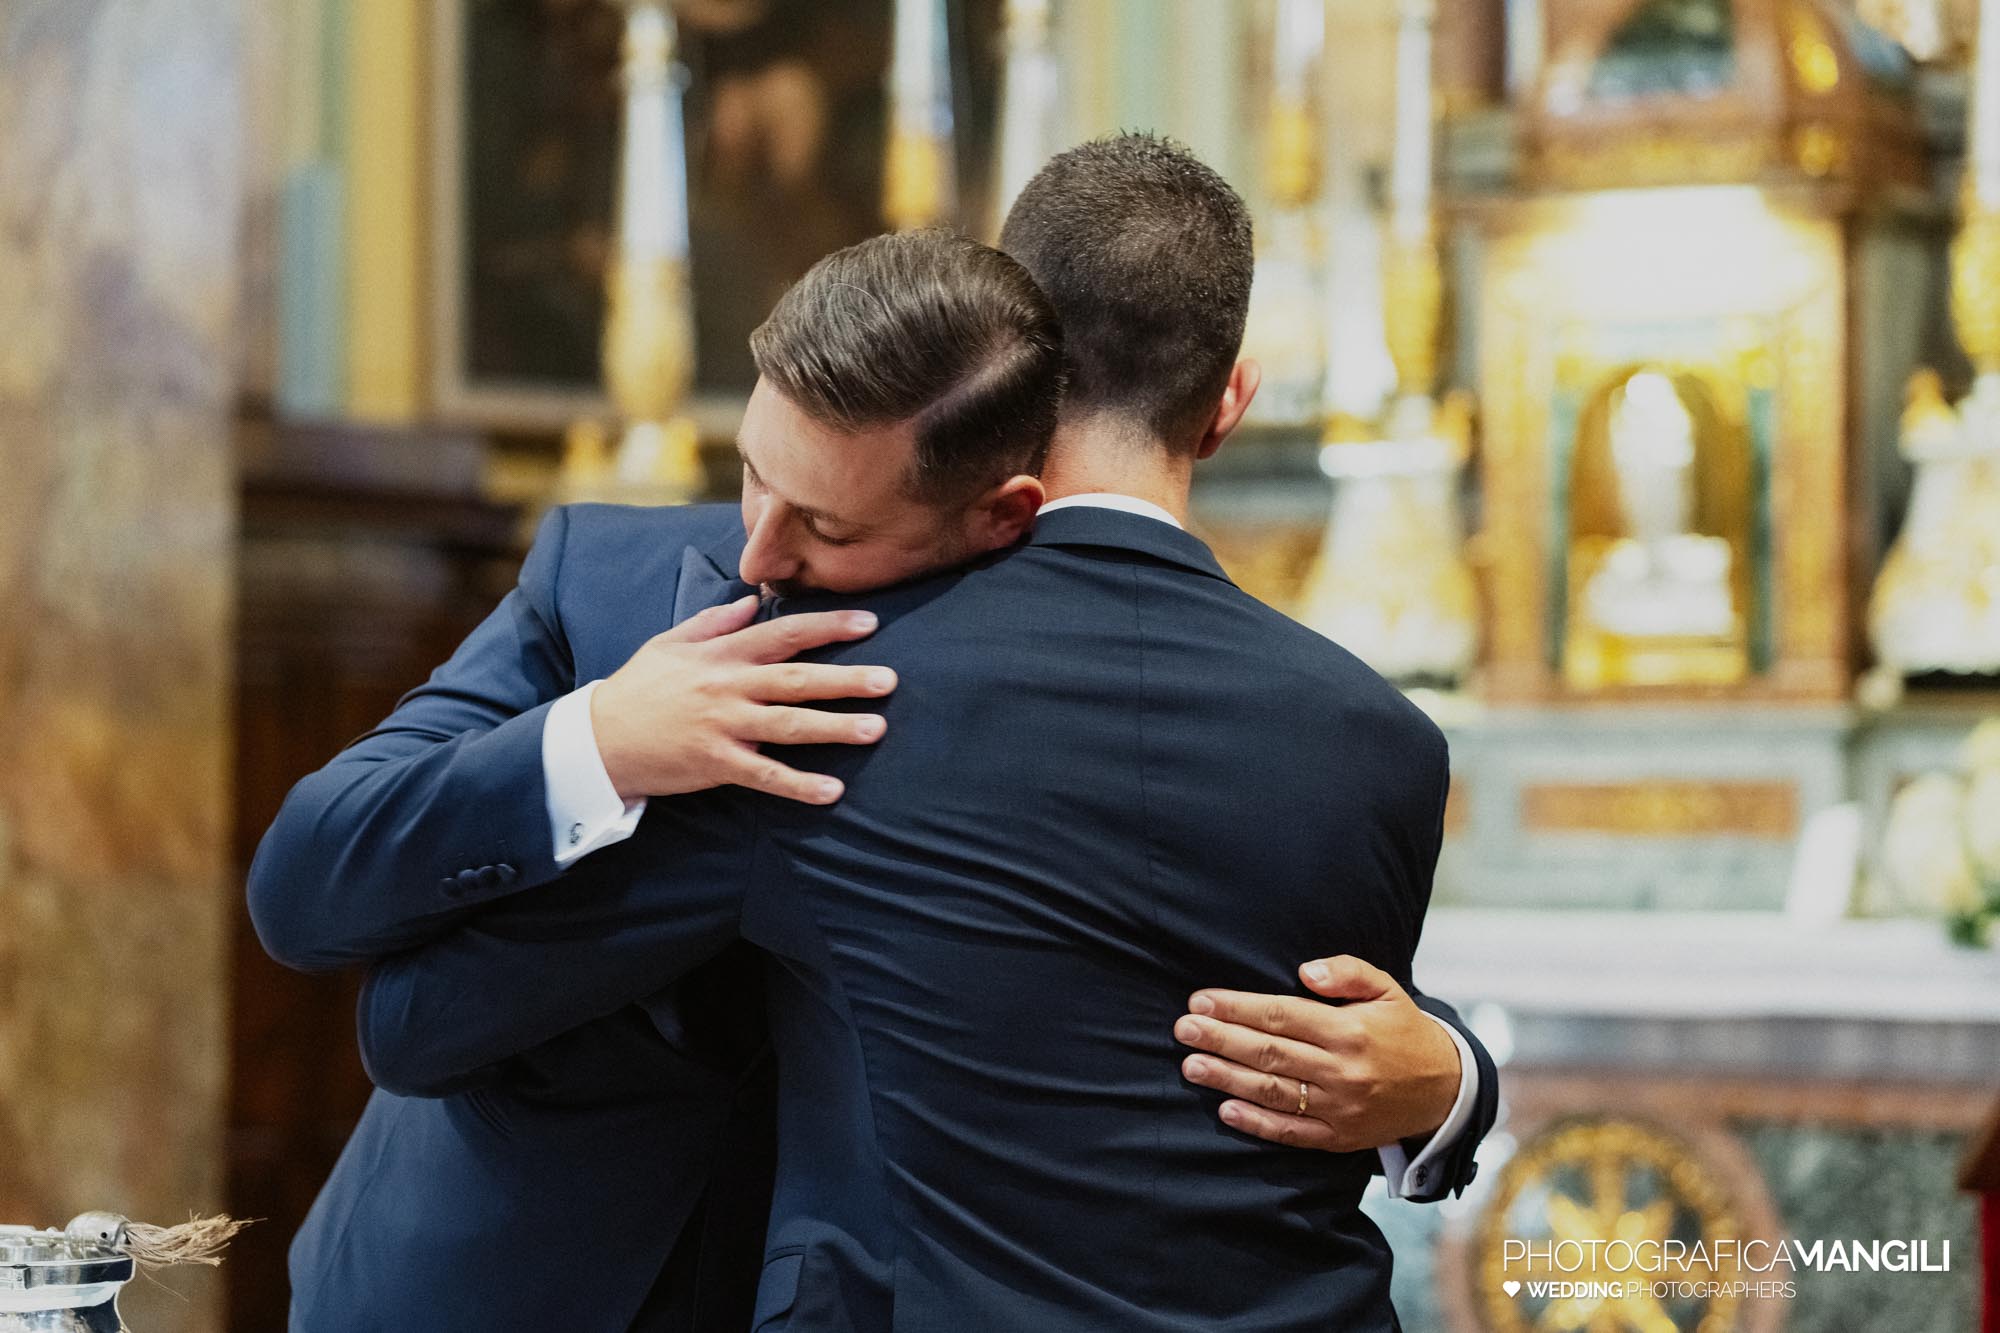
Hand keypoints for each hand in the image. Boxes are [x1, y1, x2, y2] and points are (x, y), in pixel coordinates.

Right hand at [592, 595, 896, 803]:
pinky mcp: (715, 764)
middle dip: (846, 678)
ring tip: (876, 728)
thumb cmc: (637, 688)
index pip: (784, 633)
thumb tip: (751, 601)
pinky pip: (764, 775)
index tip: (870, 623)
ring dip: (835, 727)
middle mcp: (728, 687)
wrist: (598, 738)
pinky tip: (832, 791)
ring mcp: (723, 726)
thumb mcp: (670, 643)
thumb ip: (714, 623)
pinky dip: (798, 784)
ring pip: (789, 725)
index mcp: (723, 654)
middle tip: (890, 680)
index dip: (828, 627)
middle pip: (797, 679)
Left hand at [1173, 955, 1459, 1152]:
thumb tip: (1304, 972)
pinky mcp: (1340, 1138)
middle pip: (1270, 1053)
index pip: (1281, 1016)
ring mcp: (1340, 1108)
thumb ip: (1347, 972)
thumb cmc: (1404, 1031)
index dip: (1238, 1007)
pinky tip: (1226, 1109)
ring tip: (1191, 1065)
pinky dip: (1257, 1123)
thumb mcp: (1387, 988)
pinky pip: (1292, 1133)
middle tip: (1183, 1029)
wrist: (1446, 1089)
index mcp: (1350, 1031)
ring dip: (1227, 1079)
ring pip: (1274, 1092)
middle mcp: (1343, 1071)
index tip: (1201, 1000)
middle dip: (1221, 1039)